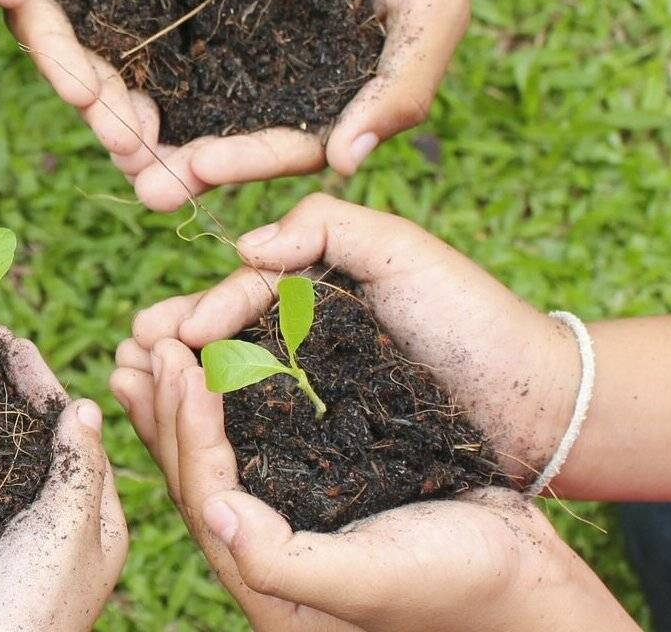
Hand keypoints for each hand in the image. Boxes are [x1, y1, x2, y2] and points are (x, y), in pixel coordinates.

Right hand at [0, 0, 300, 206]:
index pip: (44, 26)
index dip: (64, 69)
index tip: (91, 101)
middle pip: (96, 68)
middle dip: (114, 122)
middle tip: (142, 164)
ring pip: (151, 74)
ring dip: (160, 127)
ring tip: (182, 172)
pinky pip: (209, 52)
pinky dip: (213, 99)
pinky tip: (234, 136)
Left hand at [111, 338, 629, 630]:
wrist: (527, 582)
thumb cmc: (457, 586)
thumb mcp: (367, 579)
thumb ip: (279, 558)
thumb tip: (213, 512)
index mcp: (267, 584)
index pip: (205, 495)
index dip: (183, 428)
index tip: (172, 360)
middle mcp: (272, 550)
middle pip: (198, 472)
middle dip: (165, 405)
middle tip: (140, 340)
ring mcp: (297, 516)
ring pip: (224, 450)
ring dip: (187, 398)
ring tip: (158, 342)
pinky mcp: (327, 484)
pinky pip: (265, 436)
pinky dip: (237, 396)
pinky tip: (227, 358)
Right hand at [115, 193, 576, 485]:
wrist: (538, 405)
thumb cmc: (473, 320)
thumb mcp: (399, 248)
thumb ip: (323, 227)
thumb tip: (243, 247)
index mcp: (322, 290)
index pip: (247, 291)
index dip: (205, 309)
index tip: (169, 332)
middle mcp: (314, 340)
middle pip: (229, 337)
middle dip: (175, 343)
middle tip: (132, 352)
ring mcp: (321, 394)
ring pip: (240, 385)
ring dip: (187, 387)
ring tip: (144, 389)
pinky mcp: (332, 444)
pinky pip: (272, 433)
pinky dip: (228, 430)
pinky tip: (196, 434)